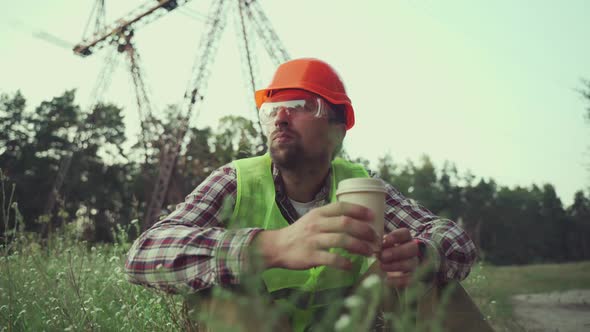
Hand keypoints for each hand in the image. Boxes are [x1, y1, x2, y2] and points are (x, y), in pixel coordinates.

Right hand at [254, 202, 377, 270]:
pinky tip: (351, 266)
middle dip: (364, 230)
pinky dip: (344, 263)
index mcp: (318, 213)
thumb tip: (355, 219)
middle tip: (376, 238)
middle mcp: (316, 224)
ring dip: (359, 247)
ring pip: (342, 240)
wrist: (277, 247)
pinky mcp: (310, 256)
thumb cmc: (299, 233)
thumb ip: (330, 217)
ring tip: (369, 252)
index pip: (342, 207)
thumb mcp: (312, 219)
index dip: (359, 210)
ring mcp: (313, 240)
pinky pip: (331, 259)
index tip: (373, 216)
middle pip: (345, 224)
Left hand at [378, 228, 418, 287]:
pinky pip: (410, 279)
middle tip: (383, 256)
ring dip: (396, 265)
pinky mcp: (412, 277)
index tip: (384, 240)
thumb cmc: (385, 253)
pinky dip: (399, 280)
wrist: (392, 270)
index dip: (396, 236)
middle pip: (412, 248)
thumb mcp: (383, 246)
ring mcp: (413, 263)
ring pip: (411, 263)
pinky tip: (387, 280)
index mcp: (405, 239)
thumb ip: (380, 244)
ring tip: (382, 266)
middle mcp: (412, 250)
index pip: (405, 233)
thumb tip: (372, 245)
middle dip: (397, 252)